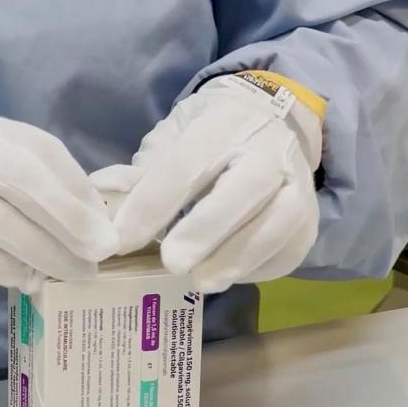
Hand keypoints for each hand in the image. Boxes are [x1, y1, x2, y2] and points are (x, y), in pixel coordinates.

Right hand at [0, 109, 117, 291]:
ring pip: (6, 224)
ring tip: (75, 274)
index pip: (43, 151)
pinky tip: (29, 281)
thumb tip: (86, 217)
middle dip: (73, 222)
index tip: (105, 221)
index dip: (79, 189)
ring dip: (48, 255)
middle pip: (29, 184)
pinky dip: (7, 270)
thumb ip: (24, 176)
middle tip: (102, 252)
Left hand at [92, 72, 324, 292]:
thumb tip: (98, 194)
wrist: (274, 125)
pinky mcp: (308, 221)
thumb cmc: (209, 139)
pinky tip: (225, 276)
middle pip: (245, 187)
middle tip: (172, 262)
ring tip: (198, 282)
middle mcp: (267, 150)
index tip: (121, 241)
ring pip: (278, 222)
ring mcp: (297, 185)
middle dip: (206, 228)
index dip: (152, 204)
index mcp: (223, 126)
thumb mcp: (171, 141)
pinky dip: (256, 268)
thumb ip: (138, 173)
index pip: (186, 164)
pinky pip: (287, 249)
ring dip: (236, 257)